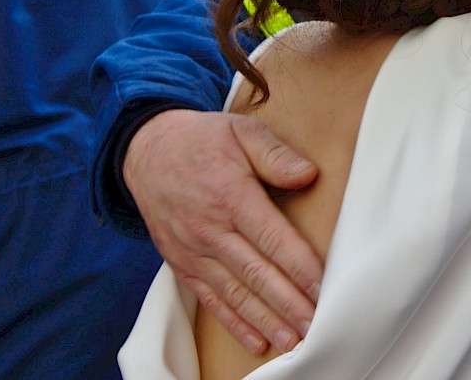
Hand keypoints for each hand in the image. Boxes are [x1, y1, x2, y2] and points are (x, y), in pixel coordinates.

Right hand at [124, 108, 321, 353]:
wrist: (146, 152)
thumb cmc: (203, 140)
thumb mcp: (241, 131)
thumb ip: (276, 154)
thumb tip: (308, 175)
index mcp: (231, 196)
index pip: (272, 239)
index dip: (299, 266)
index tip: (324, 287)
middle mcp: (210, 230)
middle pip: (256, 273)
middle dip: (288, 303)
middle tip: (318, 324)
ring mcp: (194, 251)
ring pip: (235, 293)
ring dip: (266, 319)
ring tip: (294, 340)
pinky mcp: (183, 264)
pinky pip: (211, 298)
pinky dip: (234, 321)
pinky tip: (257, 339)